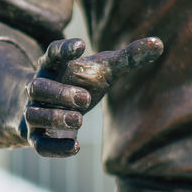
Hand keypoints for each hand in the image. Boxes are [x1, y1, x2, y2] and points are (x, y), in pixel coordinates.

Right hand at [24, 37, 162, 156]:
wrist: (50, 106)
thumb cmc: (80, 83)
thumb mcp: (103, 69)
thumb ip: (127, 58)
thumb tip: (158, 43)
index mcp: (53, 66)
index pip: (52, 52)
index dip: (64, 49)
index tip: (82, 45)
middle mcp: (38, 87)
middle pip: (37, 87)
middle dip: (59, 94)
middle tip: (86, 99)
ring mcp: (34, 112)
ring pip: (33, 115)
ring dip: (55, 118)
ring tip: (79, 119)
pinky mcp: (36, 136)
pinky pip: (38, 144)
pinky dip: (55, 148)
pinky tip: (75, 148)